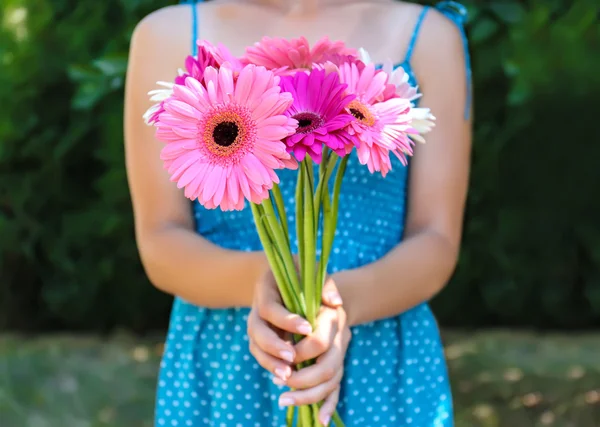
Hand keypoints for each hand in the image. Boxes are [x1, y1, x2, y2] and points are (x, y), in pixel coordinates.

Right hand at [247, 266, 349, 425]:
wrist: (279, 280)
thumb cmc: (299, 275)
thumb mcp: (311, 272)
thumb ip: (325, 284)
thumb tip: (336, 303)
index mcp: (266, 290)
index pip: (270, 308)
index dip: (286, 320)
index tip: (307, 328)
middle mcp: (256, 309)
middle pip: (257, 330)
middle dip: (273, 345)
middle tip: (292, 356)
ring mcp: (256, 326)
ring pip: (256, 347)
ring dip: (270, 362)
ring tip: (288, 374)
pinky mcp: (259, 340)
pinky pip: (261, 355)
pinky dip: (272, 366)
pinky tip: (286, 376)